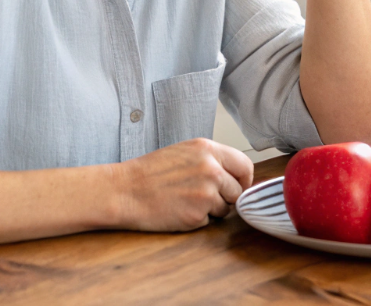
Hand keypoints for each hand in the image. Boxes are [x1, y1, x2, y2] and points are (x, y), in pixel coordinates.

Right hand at [115, 138, 254, 231]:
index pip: (245, 165)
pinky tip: (178, 209)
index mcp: (207, 149)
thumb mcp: (185, 152)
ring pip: (226, 208)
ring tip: (185, 200)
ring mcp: (205, 193)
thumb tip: (239, 176)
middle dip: (227, 197)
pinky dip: (197, 219)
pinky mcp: (197, 214)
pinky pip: (209, 221)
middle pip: (239, 191)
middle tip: (204, 196)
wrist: (125, 190)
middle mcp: (211, 169)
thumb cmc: (151, 172)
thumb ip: (212, 160)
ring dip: (211, 209)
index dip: (243, 180)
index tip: (236, 186)